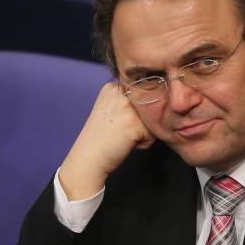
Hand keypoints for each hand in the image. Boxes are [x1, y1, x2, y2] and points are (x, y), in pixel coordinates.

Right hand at [59, 82, 155, 199]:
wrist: (89, 157)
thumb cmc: (101, 138)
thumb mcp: (110, 110)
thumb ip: (127, 101)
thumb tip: (156, 102)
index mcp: (112, 87)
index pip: (141, 96)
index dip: (135, 112)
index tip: (118, 122)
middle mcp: (120, 93)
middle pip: (149, 107)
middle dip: (140, 122)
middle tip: (119, 131)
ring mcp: (128, 107)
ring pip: (153, 120)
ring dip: (143, 132)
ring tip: (124, 137)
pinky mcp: (135, 124)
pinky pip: (153, 134)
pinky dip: (143, 143)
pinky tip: (126, 143)